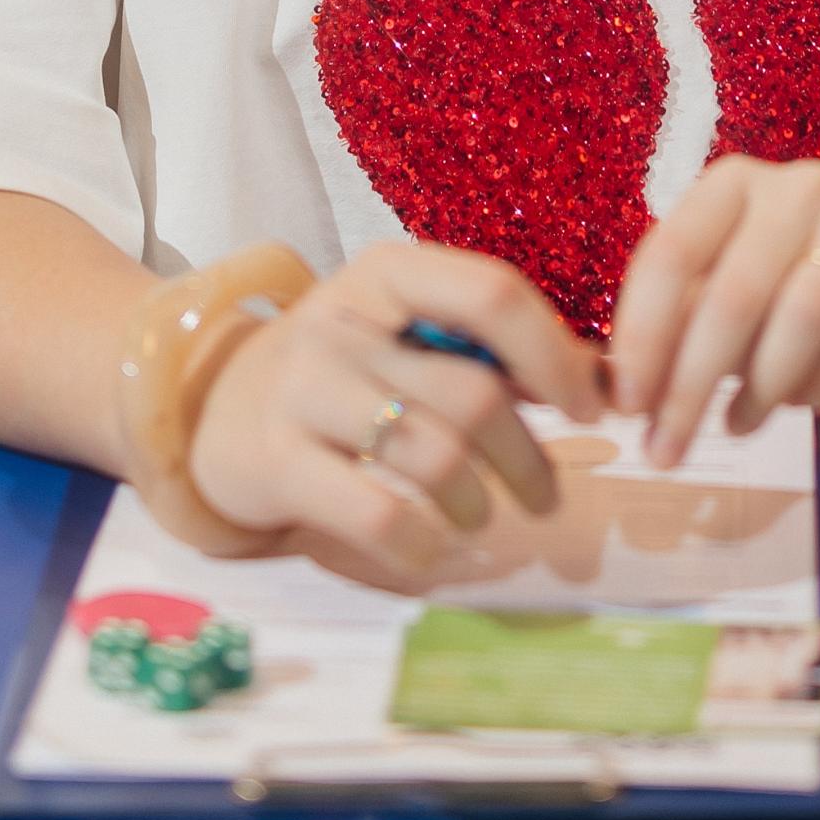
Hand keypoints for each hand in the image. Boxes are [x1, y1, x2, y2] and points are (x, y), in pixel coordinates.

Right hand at [188, 242, 602, 587]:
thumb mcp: (406, 334)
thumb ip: (492, 348)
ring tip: (482, 517)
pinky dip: (423, 543)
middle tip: (546, 494)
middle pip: (472, 391)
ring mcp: (301, 389)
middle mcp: (341, 320)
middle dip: (528, 455)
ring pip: (431, 454)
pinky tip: (434, 547)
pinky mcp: (274, 462)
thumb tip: (608, 379)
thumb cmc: (340, 370)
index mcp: (388, 273)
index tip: (590, 409)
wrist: (210, 406)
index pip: (491, 293)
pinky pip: (375, 514)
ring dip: (479, 502)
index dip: (555, 355)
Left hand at [609, 156, 819, 465]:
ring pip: (808, 310)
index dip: (643, 334)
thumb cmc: (792, 294)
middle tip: (668, 450)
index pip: (672, 252)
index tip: (628, 405)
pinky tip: (812, 398)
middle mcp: (800, 186)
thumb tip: (607, 387)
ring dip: (765, 385)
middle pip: (735, 291)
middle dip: (693, 383)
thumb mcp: (723, 297)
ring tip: (740, 423)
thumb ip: (671, 329)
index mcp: (734, 184)